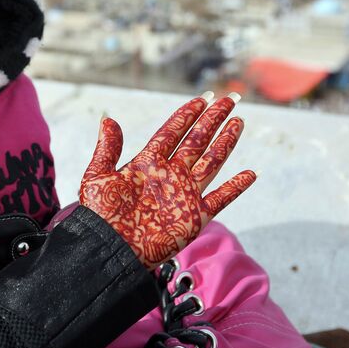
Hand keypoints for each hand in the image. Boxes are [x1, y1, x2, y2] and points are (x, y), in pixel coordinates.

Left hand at [79, 93, 254, 269]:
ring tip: (238, 122)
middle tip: (229, 100)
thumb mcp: (98, 177)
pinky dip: (236, 187)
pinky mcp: (194, 217)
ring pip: (211, 162)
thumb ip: (107, 149)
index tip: (203, 99)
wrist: (111, 249)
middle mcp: (170, 174)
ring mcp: (184, 194)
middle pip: (197, 141)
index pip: (173, 132)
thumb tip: (108, 120)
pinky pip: (221, 198)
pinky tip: (250, 173)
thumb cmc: (102, 215)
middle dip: (212, 120)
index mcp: (148, 163)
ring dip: (225, 143)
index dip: (188, 115)